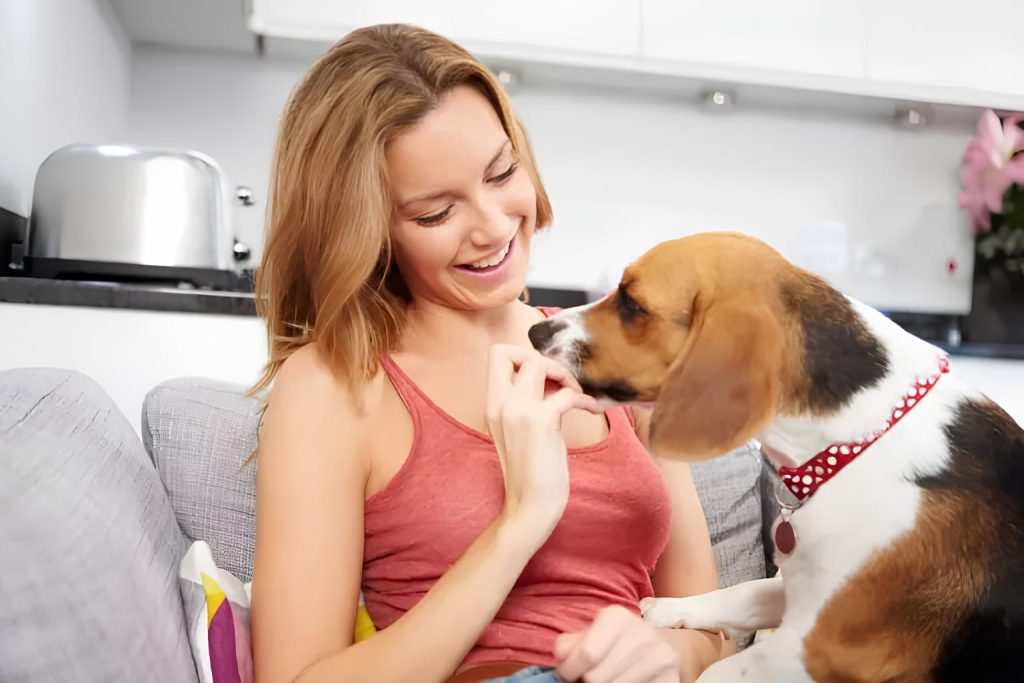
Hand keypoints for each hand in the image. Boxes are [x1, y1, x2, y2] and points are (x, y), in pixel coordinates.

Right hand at [486, 344, 600, 542]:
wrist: (529, 507)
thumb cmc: (532, 473)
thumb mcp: (522, 431)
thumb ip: (529, 403)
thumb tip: (554, 380)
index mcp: (493, 405)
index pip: (497, 355)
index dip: (524, 355)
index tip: (546, 377)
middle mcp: (501, 403)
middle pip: (511, 351)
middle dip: (544, 359)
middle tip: (562, 383)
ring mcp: (518, 411)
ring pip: (537, 362)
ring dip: (565, 374)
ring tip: (578, 396)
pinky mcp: (540, 422)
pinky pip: (567, 392)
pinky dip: (585, 398)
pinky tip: (593, 410)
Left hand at [554, 606, 679, 682]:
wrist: (657, 644)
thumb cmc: (612, 641)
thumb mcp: (587, 634)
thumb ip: (567, 645)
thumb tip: (562, 660)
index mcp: (616, 617)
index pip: (587, 654)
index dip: (569, 671)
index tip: (566, 675)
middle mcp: (642, 635)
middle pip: (598, 677)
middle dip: (584, 682)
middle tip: (584, 679)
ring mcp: (660, 658)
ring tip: (604, 680)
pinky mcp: (671, 679)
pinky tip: (622, 682)